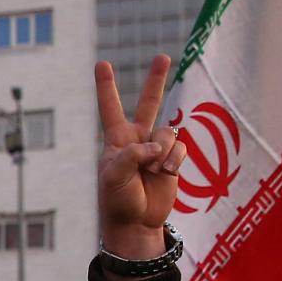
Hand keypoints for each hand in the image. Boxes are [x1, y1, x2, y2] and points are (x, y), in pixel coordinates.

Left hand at [95, 55, 186, 258]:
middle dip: (156, 80)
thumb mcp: (114, 177)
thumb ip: (132, 155)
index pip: (110, 107)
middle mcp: (137, 139)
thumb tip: (156, 146)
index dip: (107, 86)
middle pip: (149, 104)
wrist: (137, 223)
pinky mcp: (173, 160)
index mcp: (116, 140)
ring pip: (168, 131)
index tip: (102, 63)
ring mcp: (157, 149)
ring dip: (163, 150)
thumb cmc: (117, 200)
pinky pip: (180, 147)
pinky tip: (166, 172)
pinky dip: (174, 159)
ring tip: (153, 170)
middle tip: (163, 56)